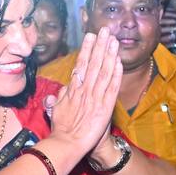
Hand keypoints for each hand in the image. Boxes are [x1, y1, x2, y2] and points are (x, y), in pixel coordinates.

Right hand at [46, 28, 122, 158]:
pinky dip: (116, 74)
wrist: (67, 144)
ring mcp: (95, 97)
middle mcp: (84, 90)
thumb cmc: (61, 130)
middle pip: (93, 63)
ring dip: (109, 54)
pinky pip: (112, 87)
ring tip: (114, 40)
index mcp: (73, 90)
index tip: (90, 36)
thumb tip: (60, 90)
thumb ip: (59, 98)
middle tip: (105, 30)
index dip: (86, 50)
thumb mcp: (56, 111)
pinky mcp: (105, 107)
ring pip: (104, 72)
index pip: (81, 65)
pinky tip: (119, 62)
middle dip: (99, 45)